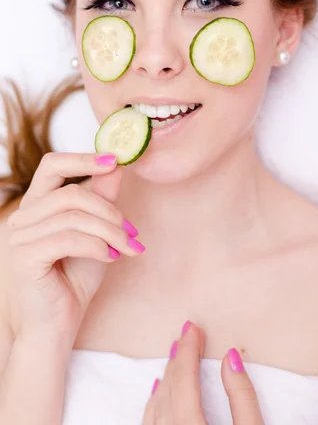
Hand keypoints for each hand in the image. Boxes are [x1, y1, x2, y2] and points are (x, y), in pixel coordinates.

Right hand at [5, 152, 144, 343]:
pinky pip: (68, 238)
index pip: (52, 165)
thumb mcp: (96, 233)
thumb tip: (116, 166)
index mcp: (37, 205)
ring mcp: (19, 237)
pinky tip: (110, 257)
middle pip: (71, 193)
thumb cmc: (75, 279)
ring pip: (73, 216)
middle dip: (109, 211)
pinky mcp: (24, 257)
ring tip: (126, 247)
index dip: (83, 158)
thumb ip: (102, 200)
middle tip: (131, 232)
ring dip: (109, 231)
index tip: (114, 160)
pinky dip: (97, 245)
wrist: (58, 325)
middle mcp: (23, 217)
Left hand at [142, 322, 263, 424]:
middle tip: (187, 334)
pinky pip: (150, 422)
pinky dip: (155, 401)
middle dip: (178, 358)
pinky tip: (158, 391)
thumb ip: (242, 398)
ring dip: (167, 377)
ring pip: (156, 404)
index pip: (185, 378)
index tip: (193, 328)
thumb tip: (230, 357)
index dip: (188, 349)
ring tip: (175, 356)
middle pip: (169, 387)